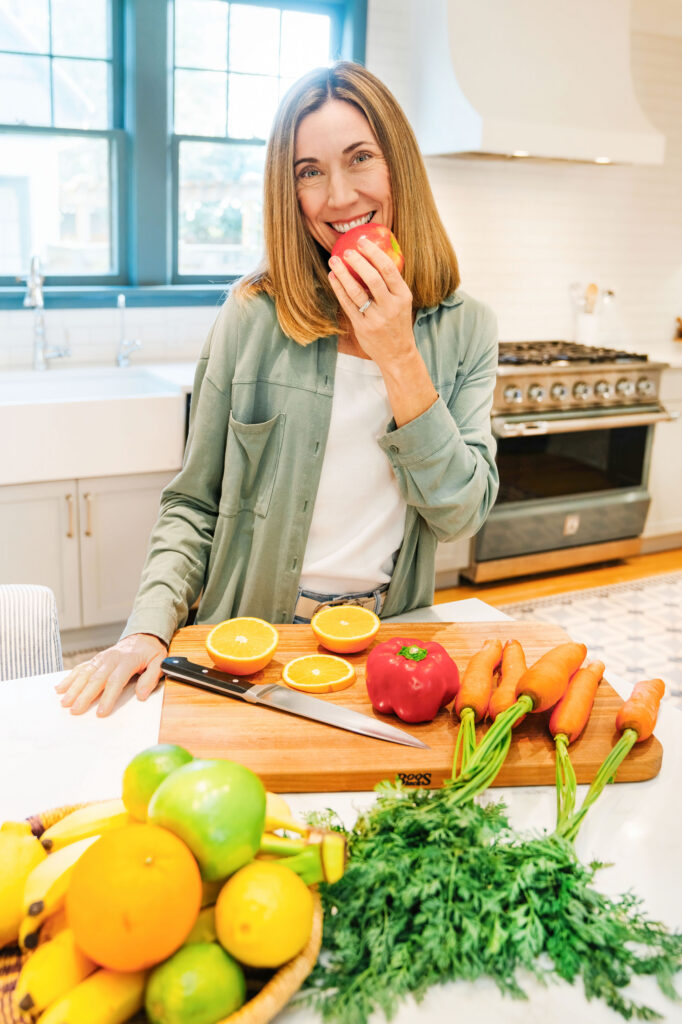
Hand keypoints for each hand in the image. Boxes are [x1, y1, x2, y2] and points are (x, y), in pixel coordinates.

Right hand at [55, 633, 166, 716]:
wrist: (143, 635)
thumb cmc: (150, 651)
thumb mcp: (159, 662)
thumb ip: (151, 678)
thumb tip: (142, 695)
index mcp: (128, 660)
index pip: (116, 680)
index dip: (108, 697)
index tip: (101, 712)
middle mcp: (111, 658)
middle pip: (96, 678)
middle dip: (84, 695)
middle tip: (75, 710)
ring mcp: (101, 658)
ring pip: (85, 673)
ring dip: (73, 688)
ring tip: (64, 702)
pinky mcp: (95, 659)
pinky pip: (81, 668)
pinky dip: (70, 677)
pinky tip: (60, 688)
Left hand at [328, 235, 414, 368]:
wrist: (398, 354)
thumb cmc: (397, 323)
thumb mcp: (402, 302)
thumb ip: (391, 284)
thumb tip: (373, 256)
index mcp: (403, 296)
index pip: (388, 269)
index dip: (374, 253)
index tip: (363, 241)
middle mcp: (390, 307)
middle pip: (372, 278)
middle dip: (357, 262)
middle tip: (346, 251)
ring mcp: (376, 318)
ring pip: (356, 292)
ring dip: (343, 274)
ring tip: (334, 261)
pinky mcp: (362, 327)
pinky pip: (348, 305)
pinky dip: (339, 289)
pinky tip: (333, 278)